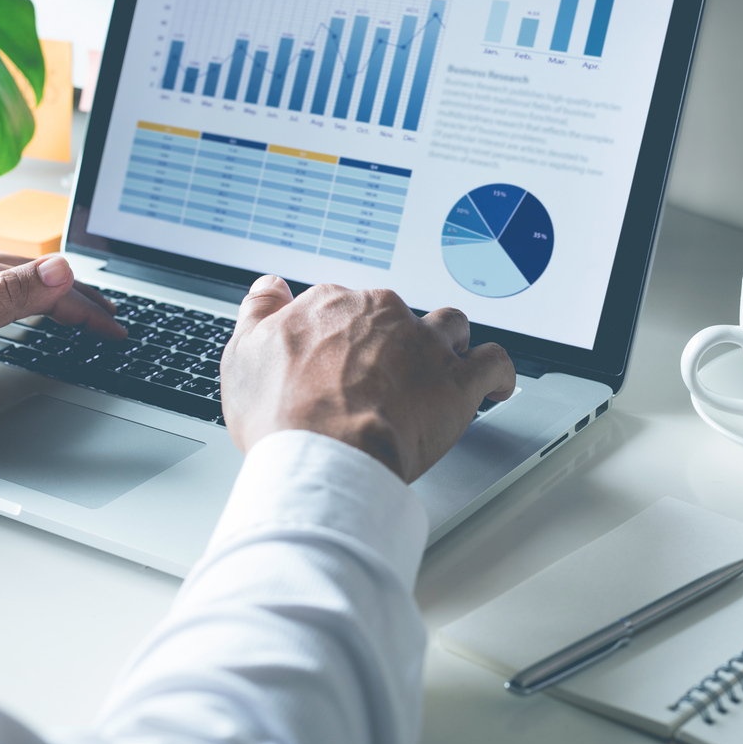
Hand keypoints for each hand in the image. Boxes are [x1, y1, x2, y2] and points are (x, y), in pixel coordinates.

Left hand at [0, 248, 124, 404]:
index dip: (86, 310)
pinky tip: (6, 301)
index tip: (114, 330)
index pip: (46, 284)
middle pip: (32, 275)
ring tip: (73, 303)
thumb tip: (60, 267)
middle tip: (110, 316)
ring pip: (7, 277)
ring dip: (49, 291)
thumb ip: (6, 297)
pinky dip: (16, 293)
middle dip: (78, 296)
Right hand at [220, 275, 515, 482]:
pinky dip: (499, 374)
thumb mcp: (243, 355)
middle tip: (383, 376)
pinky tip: (497, 385)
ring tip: (446, 365)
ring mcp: (424, 346)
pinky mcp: (457, 383)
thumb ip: (258, 313)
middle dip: (395, 341)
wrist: (325, 454)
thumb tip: (269, 288)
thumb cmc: (284, 415)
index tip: (344, 356)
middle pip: (399, 315)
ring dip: (450, 343)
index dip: (346, 335)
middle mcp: (382, 315)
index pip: (346, 306)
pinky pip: (494, 365)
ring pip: (450, 326)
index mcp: (333, 306)